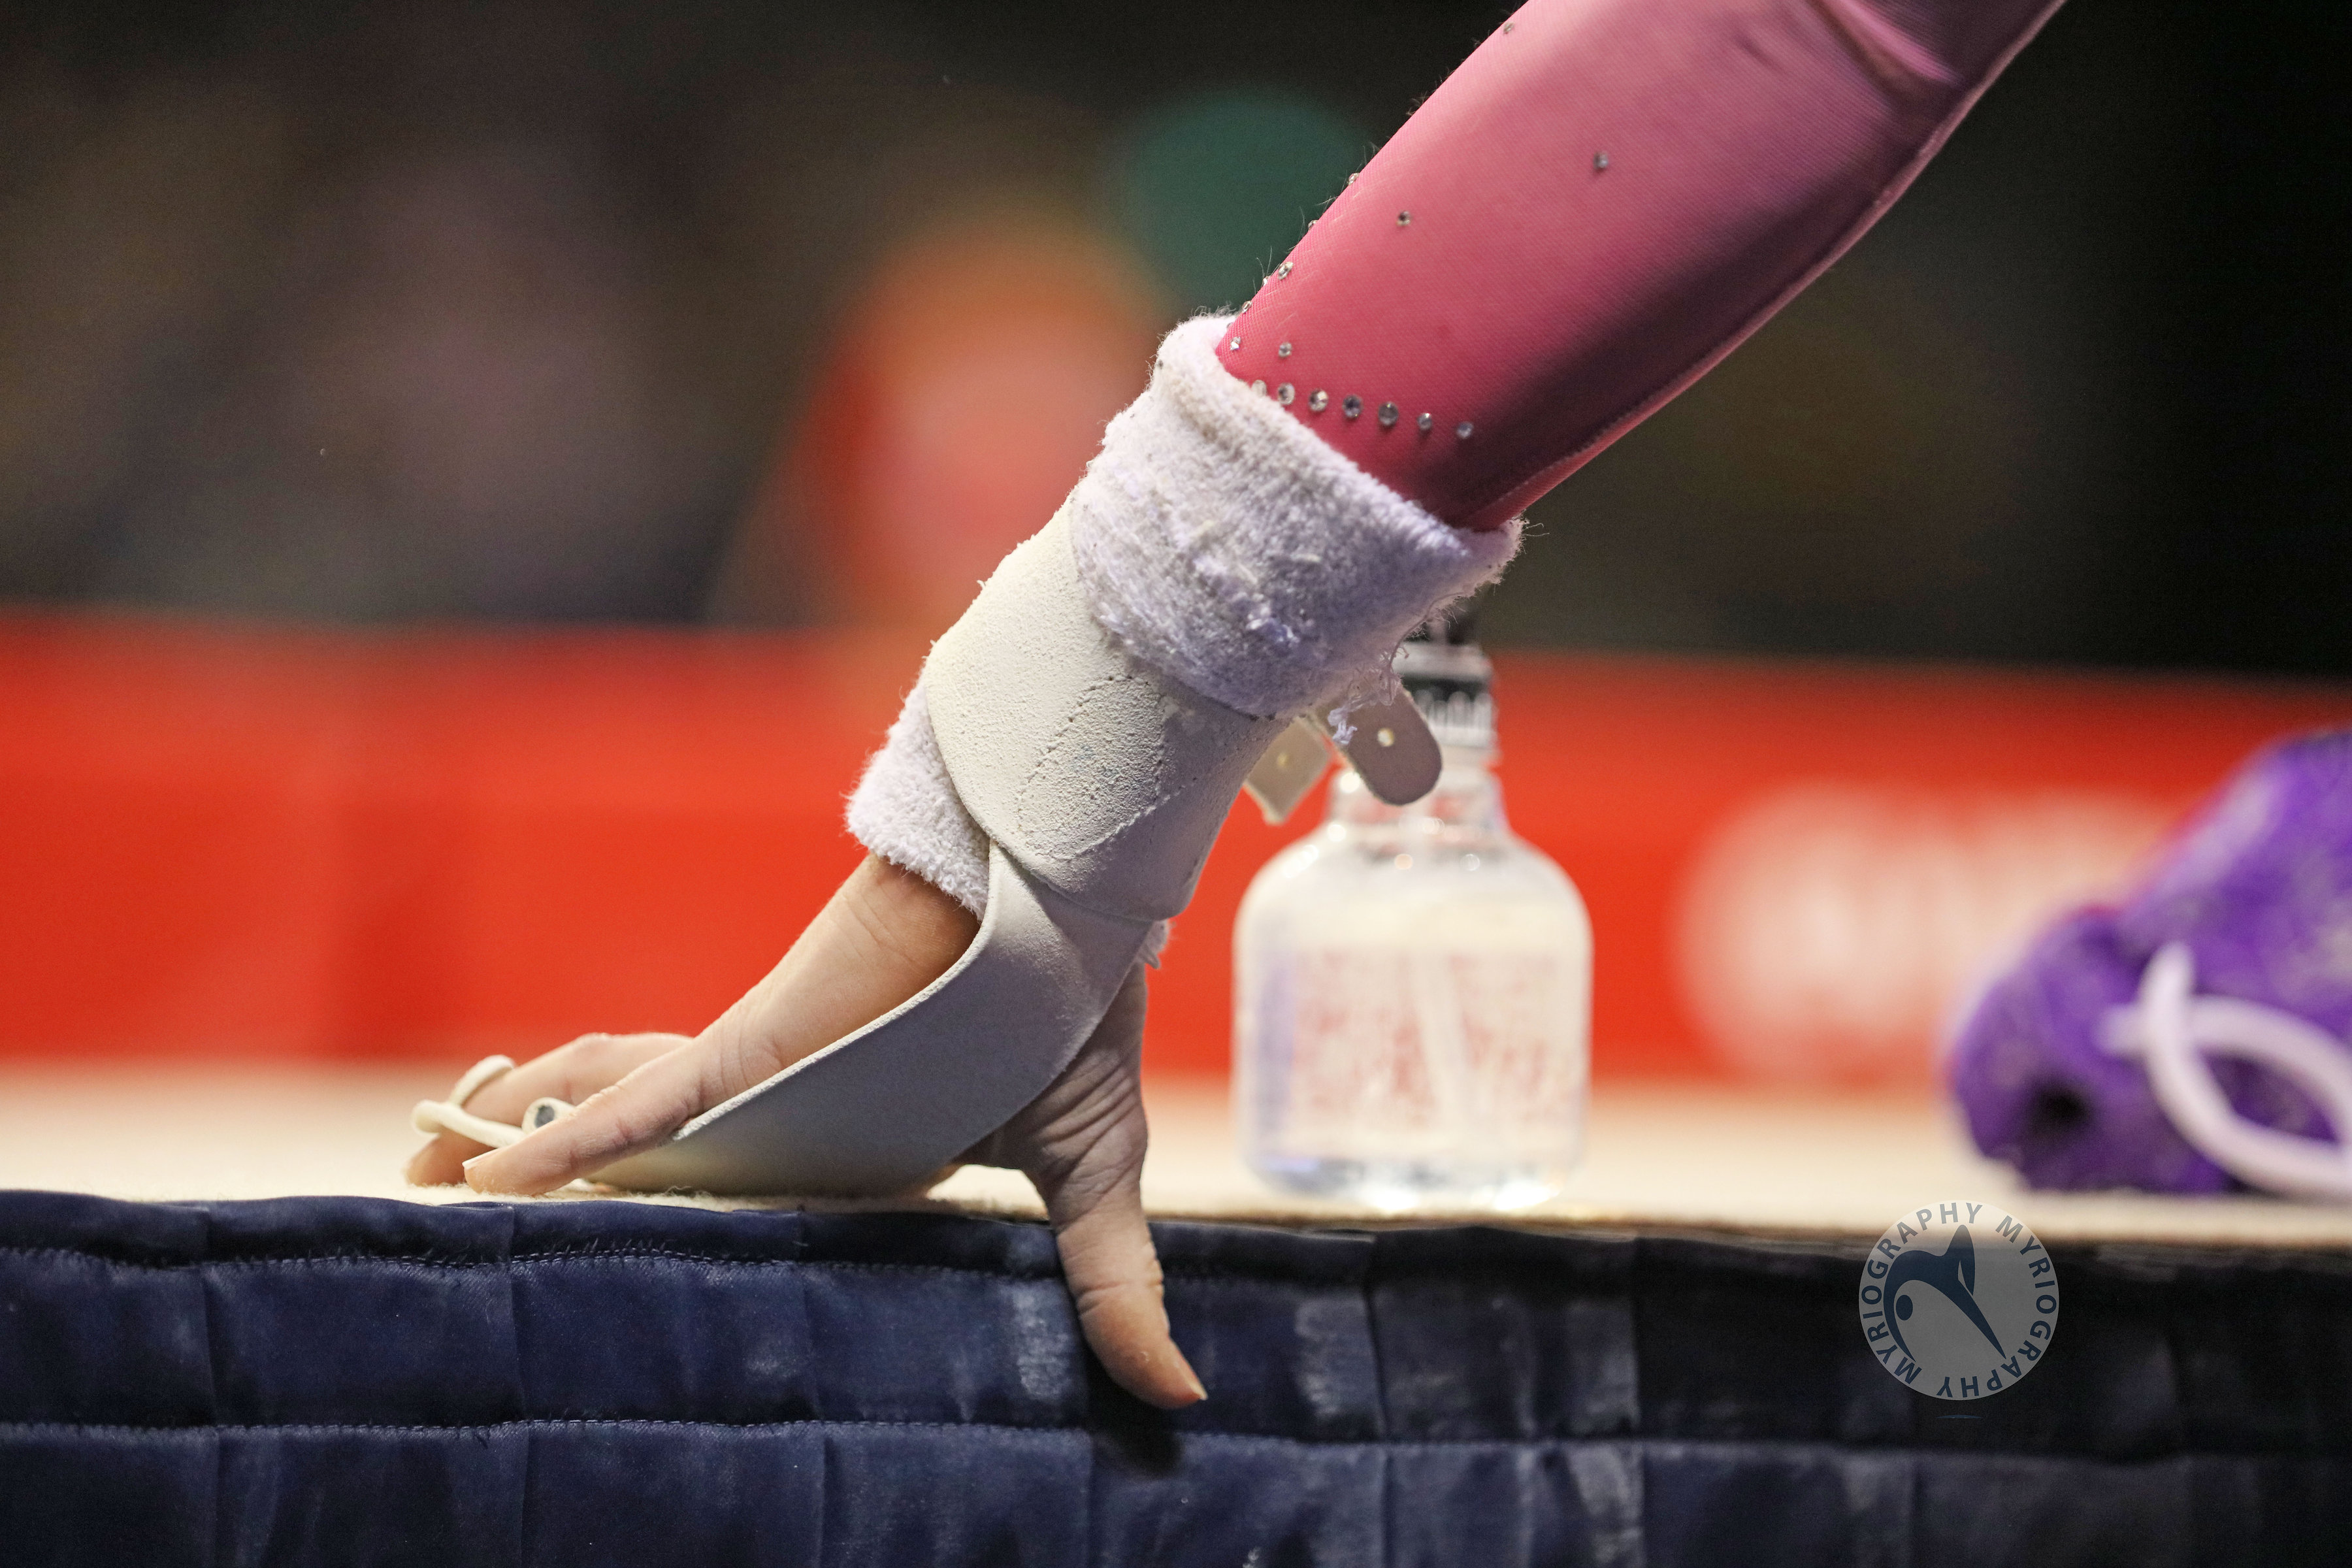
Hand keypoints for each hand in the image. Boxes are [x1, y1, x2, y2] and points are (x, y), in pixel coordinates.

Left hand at [408, 854, 1204, 1408]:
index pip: (739, 1206)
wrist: (1059, 901)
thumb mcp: (1088, 1171)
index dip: (666, 1233)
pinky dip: (561, 1139)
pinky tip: (483, 1178)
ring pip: (610, 1127)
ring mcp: (757, 1091)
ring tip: (412, 1174)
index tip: (608, 1286)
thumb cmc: (1068, 1012)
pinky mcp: (752, 1056)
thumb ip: (1110, 1284)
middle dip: (546, 1192)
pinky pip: (636, 1104)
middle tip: (447, 1225)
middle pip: (641, 1168)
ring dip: (509, 1148)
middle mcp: (780, 1125)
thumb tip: (1183, 1393)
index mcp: (843, 1155)